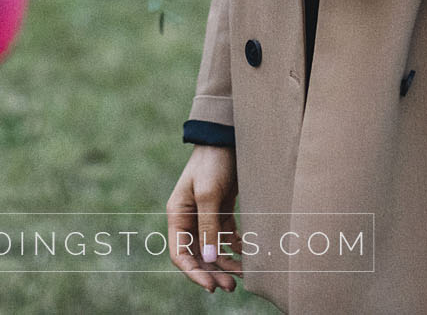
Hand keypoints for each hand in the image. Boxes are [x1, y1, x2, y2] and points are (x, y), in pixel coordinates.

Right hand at [166, 145, 241, 292]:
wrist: (227, 137)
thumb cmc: (213, 162)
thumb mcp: (209, 194)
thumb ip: (208, 226)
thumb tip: (208, 259)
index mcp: (178, 215)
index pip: (180, 254)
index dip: (194, 273)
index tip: (212, 287)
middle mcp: (189, 218)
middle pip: (198, 255)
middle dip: (213, 272)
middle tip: (231, 287)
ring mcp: (206, 215)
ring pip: (214, 249)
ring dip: (226, 263)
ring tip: (244, 275)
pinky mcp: (222, 210)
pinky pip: (227, 237)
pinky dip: (236, 248)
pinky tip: (248, 254)